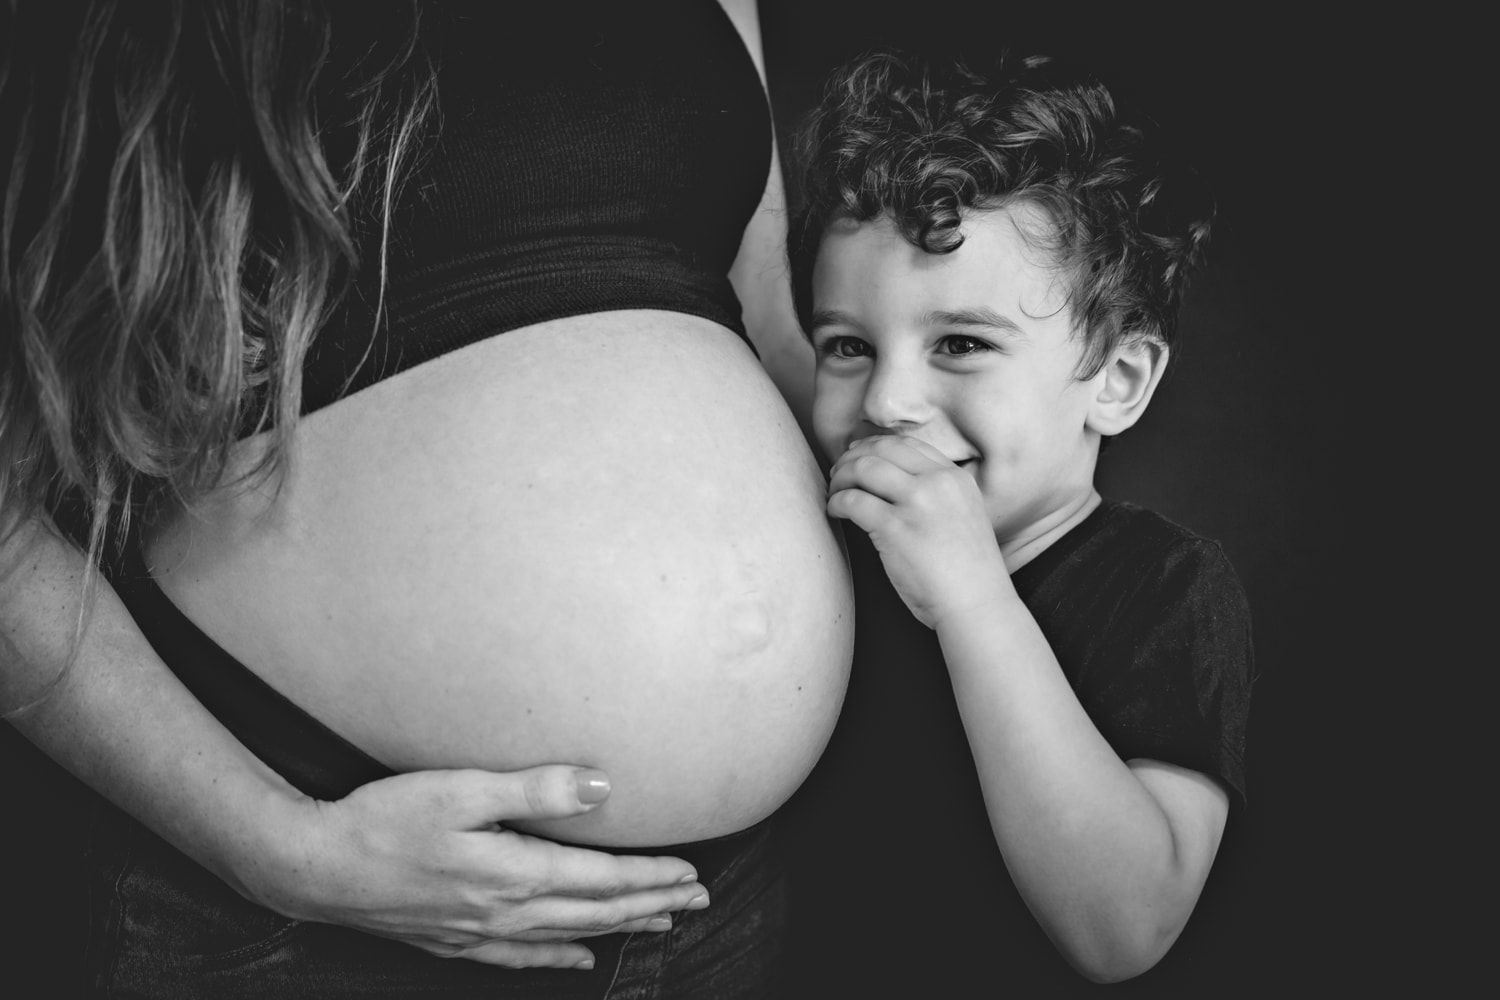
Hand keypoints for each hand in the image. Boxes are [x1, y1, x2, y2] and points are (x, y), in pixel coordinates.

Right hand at [254, 765, 708, 968]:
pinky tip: (581, 961)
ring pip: (569, 935)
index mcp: (514, 873)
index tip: (691, 873)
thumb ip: (536, 789)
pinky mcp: (455, 941)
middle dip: (652, 904)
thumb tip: (604, 788)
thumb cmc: (385, 818)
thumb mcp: (462, 789)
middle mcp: (506, 912)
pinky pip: (522, 959)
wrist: (314, 868)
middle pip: (596, 911)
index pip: (602, 878)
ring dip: (619, 928)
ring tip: (660, 922)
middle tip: (698, 900)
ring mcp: (480, 933)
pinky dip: (559, 960)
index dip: (651, 876)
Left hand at [827, 435, 1008, 628]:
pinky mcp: (895, 527)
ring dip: (841, 477)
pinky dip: (836, 502)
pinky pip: (853, 500)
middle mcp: (938, 483)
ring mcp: (917, 502)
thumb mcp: (963, 518)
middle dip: (853, 457)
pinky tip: (834, 512)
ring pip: (864, 468)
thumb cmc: (967, 574)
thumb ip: (937, 497)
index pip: (908, 445)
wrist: (978, 605)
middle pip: (883, 449)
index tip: (858, 456)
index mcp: (957, 479)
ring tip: (834, 493)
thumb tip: (892, 487)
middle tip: (838, 473)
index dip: (876, 446)